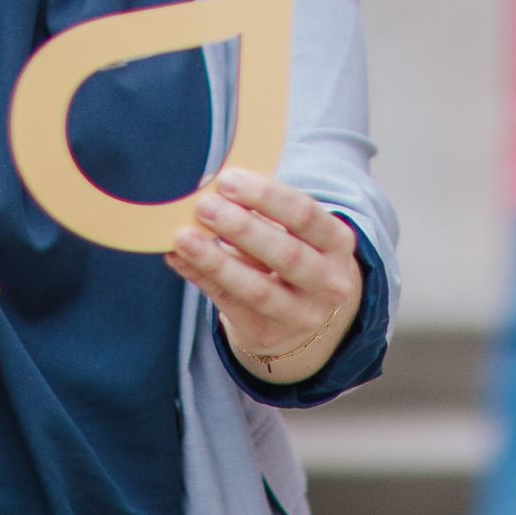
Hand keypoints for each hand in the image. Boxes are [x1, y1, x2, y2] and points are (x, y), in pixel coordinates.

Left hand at [169, 167, 364, 384]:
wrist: (304, 314)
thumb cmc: (291, 253)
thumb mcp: (293, 230)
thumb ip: (261, 210)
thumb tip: (210, 186)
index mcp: (337, 243)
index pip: (306, 215)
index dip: (266, 196)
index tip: (228, 180)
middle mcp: (329, 283)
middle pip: (286, 254)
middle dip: (242, 229)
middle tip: (204, 206)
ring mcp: (301, 315)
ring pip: (257, 289)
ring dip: (217, 261)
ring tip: (183, 237)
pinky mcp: (267, 334)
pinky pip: (228, 305)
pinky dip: (200, 278)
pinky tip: (177, 258)